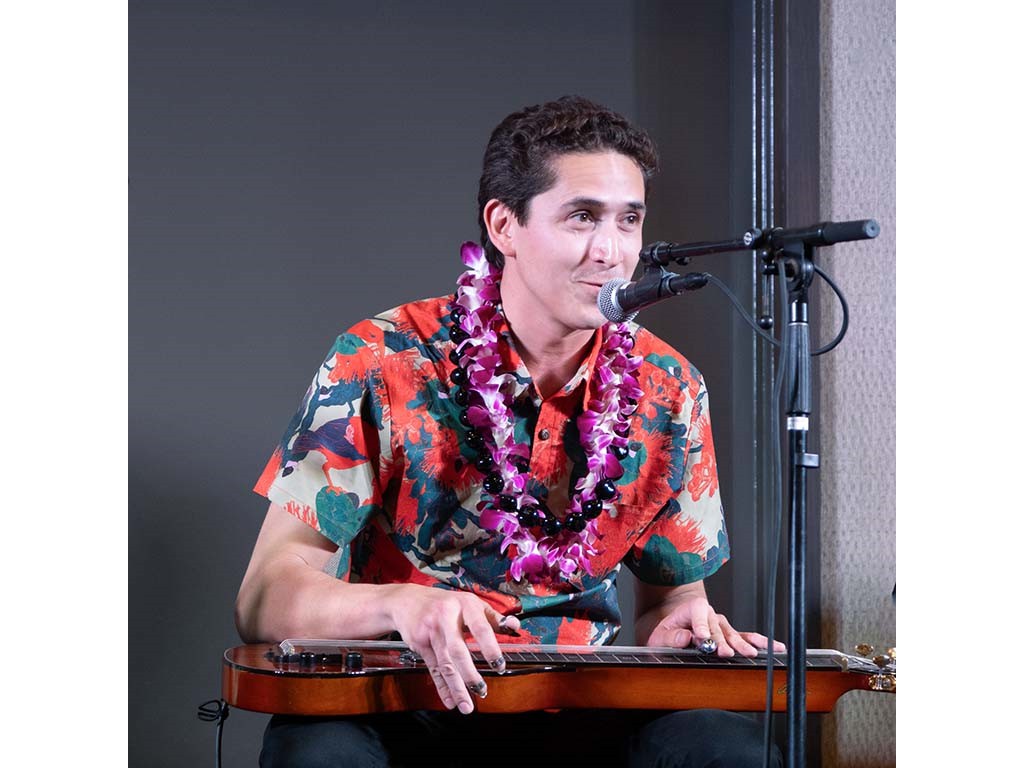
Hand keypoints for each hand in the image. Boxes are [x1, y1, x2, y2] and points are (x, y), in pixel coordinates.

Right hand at [387, 584, 519, 713]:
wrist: (406, 600)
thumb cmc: (445, 602)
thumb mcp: (469, 602)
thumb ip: (493, 617)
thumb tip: (515, 626)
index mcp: (464, 605)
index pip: (480, 628)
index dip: (490, 648)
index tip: (499, 666)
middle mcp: (446, 617)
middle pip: (458, 650)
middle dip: (469, 674)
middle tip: (482, 690)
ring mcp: (431, 631)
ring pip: (445, 663)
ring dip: (456, 687)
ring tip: (467, 705)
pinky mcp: (420, 643)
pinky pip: (433, 668)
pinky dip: (442, 686)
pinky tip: (449, 700)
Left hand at [645, 594, 784, 657]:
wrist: (672, 631)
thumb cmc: (667, 633)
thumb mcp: (660, 636)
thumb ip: (671, 637)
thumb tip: (685, 637)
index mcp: (692, 609)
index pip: (698, 610)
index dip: (700, 623)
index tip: (702, 637)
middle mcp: (710, 615)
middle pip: (716, 627)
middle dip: (721, 641)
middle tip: (724, 652)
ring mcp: (722, 625)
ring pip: (732, 634)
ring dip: (740, 644)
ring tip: (749, 653)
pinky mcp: (730, 635)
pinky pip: (746, 637)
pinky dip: (760, 642)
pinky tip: (773, 647)